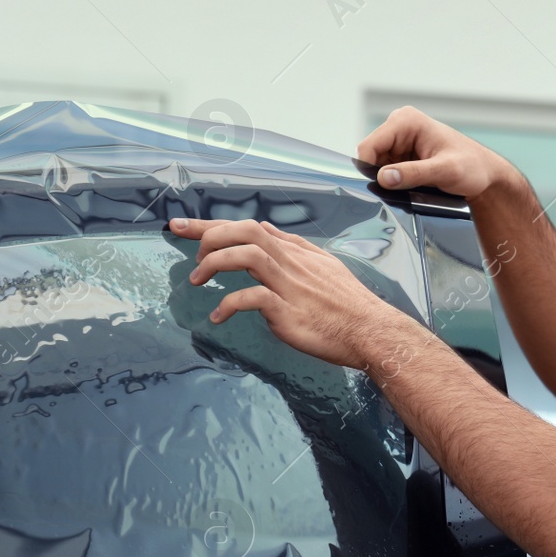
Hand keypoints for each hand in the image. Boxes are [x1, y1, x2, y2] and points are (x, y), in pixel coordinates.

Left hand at [167, 217, 408, 371]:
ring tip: (197, 281)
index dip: (213, 225)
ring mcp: (289, 284)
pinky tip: (218, 316)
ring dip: (214, 263)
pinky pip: (251, 298)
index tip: (183, 226)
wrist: (372, 331)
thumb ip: (297, 254)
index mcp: (298, 251)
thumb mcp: (325, 269)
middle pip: (245, 230)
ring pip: (246, 255)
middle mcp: (291, 261)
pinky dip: (228, 304)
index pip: (252, 227)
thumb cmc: (349, 306)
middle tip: (191, 254)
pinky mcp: (287, 310)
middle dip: (210, 234)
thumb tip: (271, 240)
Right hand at [357, 106, 519, 199]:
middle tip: (406, 187)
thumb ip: (414, 173)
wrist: (484, 173)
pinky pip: (386, 172)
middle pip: (370, 157)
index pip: (369, 146)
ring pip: (377, 167)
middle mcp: (399, 126)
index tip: (385, 187)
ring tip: (414, 185)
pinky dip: (395, 182)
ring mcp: (399, 141)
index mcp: (405, 120)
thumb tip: (384, 177)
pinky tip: (413, 185)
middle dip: (381, 176)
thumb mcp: (445, 171)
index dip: (370, 169)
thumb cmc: (471, 166)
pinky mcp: (402, 155)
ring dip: (389, 181)